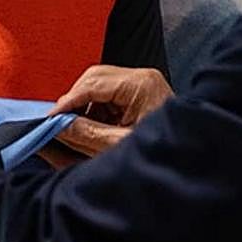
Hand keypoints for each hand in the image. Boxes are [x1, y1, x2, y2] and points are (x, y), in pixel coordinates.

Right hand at [48, 65, 172, 159]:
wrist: (192, 163)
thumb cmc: (164, 154)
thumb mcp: (119, 146)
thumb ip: (86, 134)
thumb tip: (59, 127)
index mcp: (140, 84)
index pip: (91, 84)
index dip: (67, 103)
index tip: (49, 120)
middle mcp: (142, 78)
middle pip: (93, 79)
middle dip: (74, 102)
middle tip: (58, 124)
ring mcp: (142, 85)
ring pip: (98, 86)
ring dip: (84, 107)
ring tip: (75, 131)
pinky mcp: (141, 95)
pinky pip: (109, 96)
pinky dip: (96, 112)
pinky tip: (91, 129)